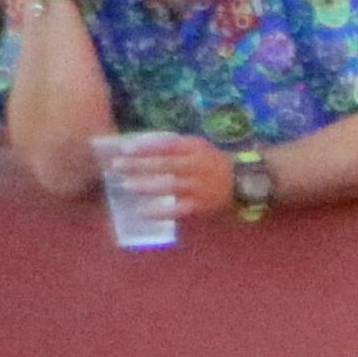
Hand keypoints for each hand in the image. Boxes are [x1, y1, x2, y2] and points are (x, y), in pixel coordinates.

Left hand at [101, 134, 236, 222]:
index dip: (145, 146)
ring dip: (147, 185)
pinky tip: (142, 212)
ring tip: (126, 184)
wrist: (241, 183)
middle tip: (116, 165)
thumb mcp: (196, 146)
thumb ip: (171, 144)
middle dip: (139, 164)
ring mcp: (199, 188)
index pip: (166, 144)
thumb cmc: (210, 162)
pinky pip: (178, 209)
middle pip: (165, 164)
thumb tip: (137, 144)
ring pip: (170, 186)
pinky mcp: (200, 206)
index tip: (124, 148)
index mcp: (194, 149)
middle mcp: (197, 167)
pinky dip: (160, 211)